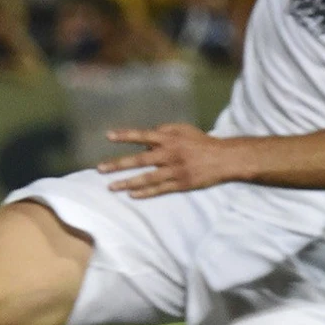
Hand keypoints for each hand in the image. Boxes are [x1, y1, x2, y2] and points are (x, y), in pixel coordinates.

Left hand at [96, 123, 247, 197]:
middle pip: (140, 159)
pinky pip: (160, 189)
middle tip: (100, 169)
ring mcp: (175, 170)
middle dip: (118, 164)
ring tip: (111, 187)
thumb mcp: (184, 129)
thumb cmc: (201, 143)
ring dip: (127, 182)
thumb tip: (145, 138)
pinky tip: (132, 195)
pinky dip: (145, 192)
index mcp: (170, 138)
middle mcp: (170, 154)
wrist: (225, 158)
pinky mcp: (181, 184)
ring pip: (147, 178)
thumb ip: (164, 130)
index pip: (143, 135)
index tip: (108, 136)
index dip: (126, 136)